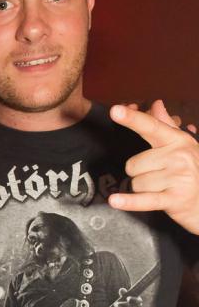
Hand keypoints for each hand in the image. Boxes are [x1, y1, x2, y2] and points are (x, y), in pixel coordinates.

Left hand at [109, 101, 198, 233]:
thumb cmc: (193, 172)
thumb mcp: (183, 146)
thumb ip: (166, 125)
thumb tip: (156, 104)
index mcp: (178, 141)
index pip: (151, 127)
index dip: (132, 119)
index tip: (115, 110)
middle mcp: (179, 157)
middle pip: (134, 164)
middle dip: (139, 173)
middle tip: (159, 177)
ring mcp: (178, 178)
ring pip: (136, 183)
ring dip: (143, 189)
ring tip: (163, 189)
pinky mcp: (175, 199)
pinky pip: (144, 199)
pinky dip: (129, 202)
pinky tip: (114, 200)